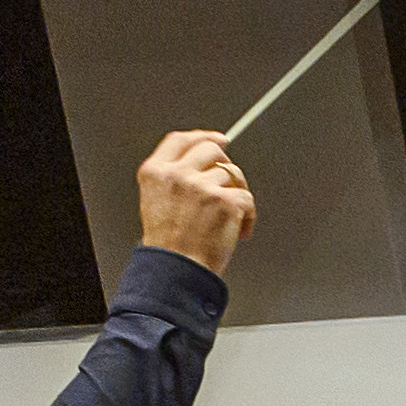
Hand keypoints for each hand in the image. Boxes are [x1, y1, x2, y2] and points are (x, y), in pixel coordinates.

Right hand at [133, 131, 255, 274]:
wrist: (177, 269)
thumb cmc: (170, 244)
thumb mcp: (156, 200)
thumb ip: (174, 178)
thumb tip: (203, 163)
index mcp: (156, 172)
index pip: (180, 140)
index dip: (203, 136)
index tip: (219, 139)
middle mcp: (178, 174)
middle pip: (212, 149)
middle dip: (226, 165)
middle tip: (230, 184)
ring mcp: (201, 186)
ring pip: (232, 174)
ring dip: (237, 194)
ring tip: (230, 218)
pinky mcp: (224, 201)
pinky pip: (247, 197)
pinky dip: (249, 215)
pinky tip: (240, 230)